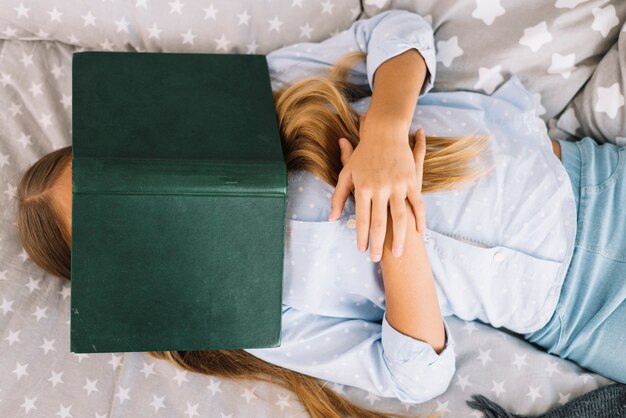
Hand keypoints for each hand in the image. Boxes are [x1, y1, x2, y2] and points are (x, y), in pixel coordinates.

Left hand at [335, 125, 426, 259]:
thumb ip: (338, 196)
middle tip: (377, 259)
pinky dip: (420, 219)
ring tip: (398, 253)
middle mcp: (380, 187)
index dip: (361, 236)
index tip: (362, 250)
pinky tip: (419, 233)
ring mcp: (397, 184)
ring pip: (400, 217)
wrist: (385, 132)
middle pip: (379, 222)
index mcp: (363, 187)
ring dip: (400, 237)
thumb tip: (332, 218)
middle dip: (378, 243)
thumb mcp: (347, 174)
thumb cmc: (363, 155)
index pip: (361, 219)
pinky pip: (417, 204)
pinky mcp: (411, 180)